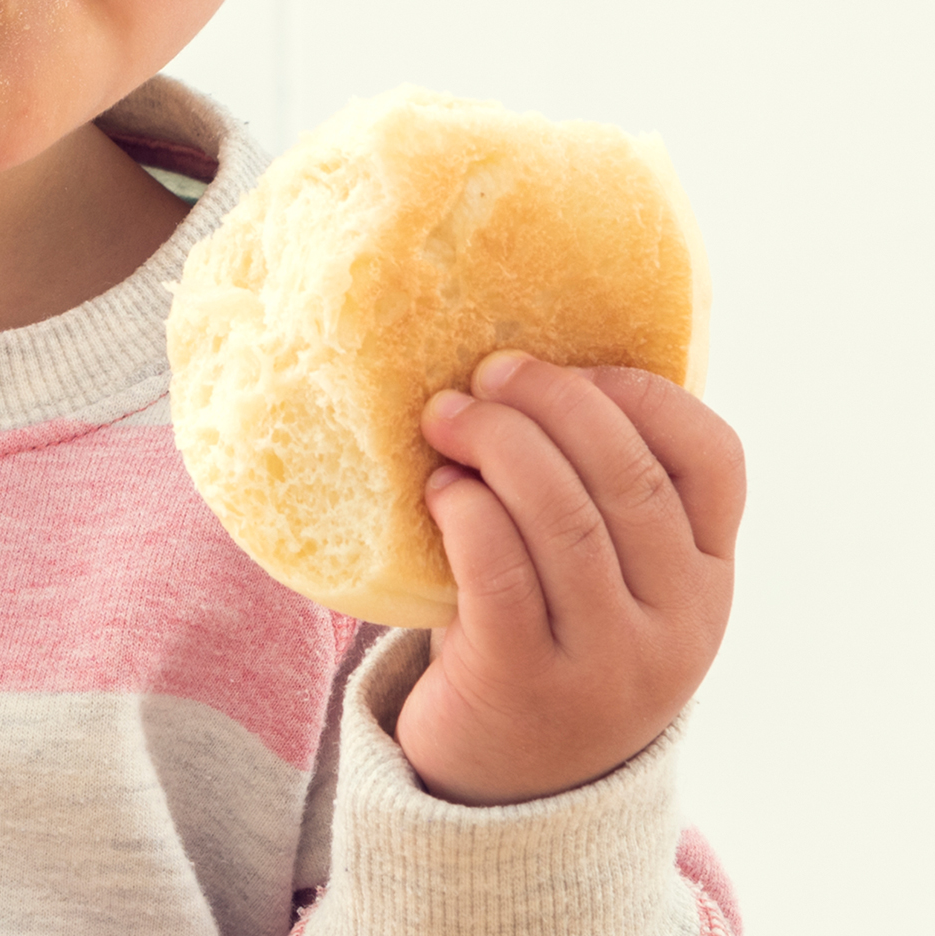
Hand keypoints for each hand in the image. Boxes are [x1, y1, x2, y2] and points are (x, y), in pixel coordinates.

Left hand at [394, 352, 744, 805]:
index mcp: (709, 575)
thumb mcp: (611, 580)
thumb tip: (527, 378)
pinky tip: (439, 489)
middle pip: (627, 475)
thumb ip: (601, 498)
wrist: (516, 785)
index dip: (641, 393)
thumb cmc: (554, 643)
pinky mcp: (529, 686)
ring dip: (498, 444)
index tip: (570, 366)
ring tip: (446, 417)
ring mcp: (610, 662)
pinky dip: (468, 512)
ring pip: (565, 518)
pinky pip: (502, 573)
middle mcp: (679, 620)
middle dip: (550, 401)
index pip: (713, 458)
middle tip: (487, 373)